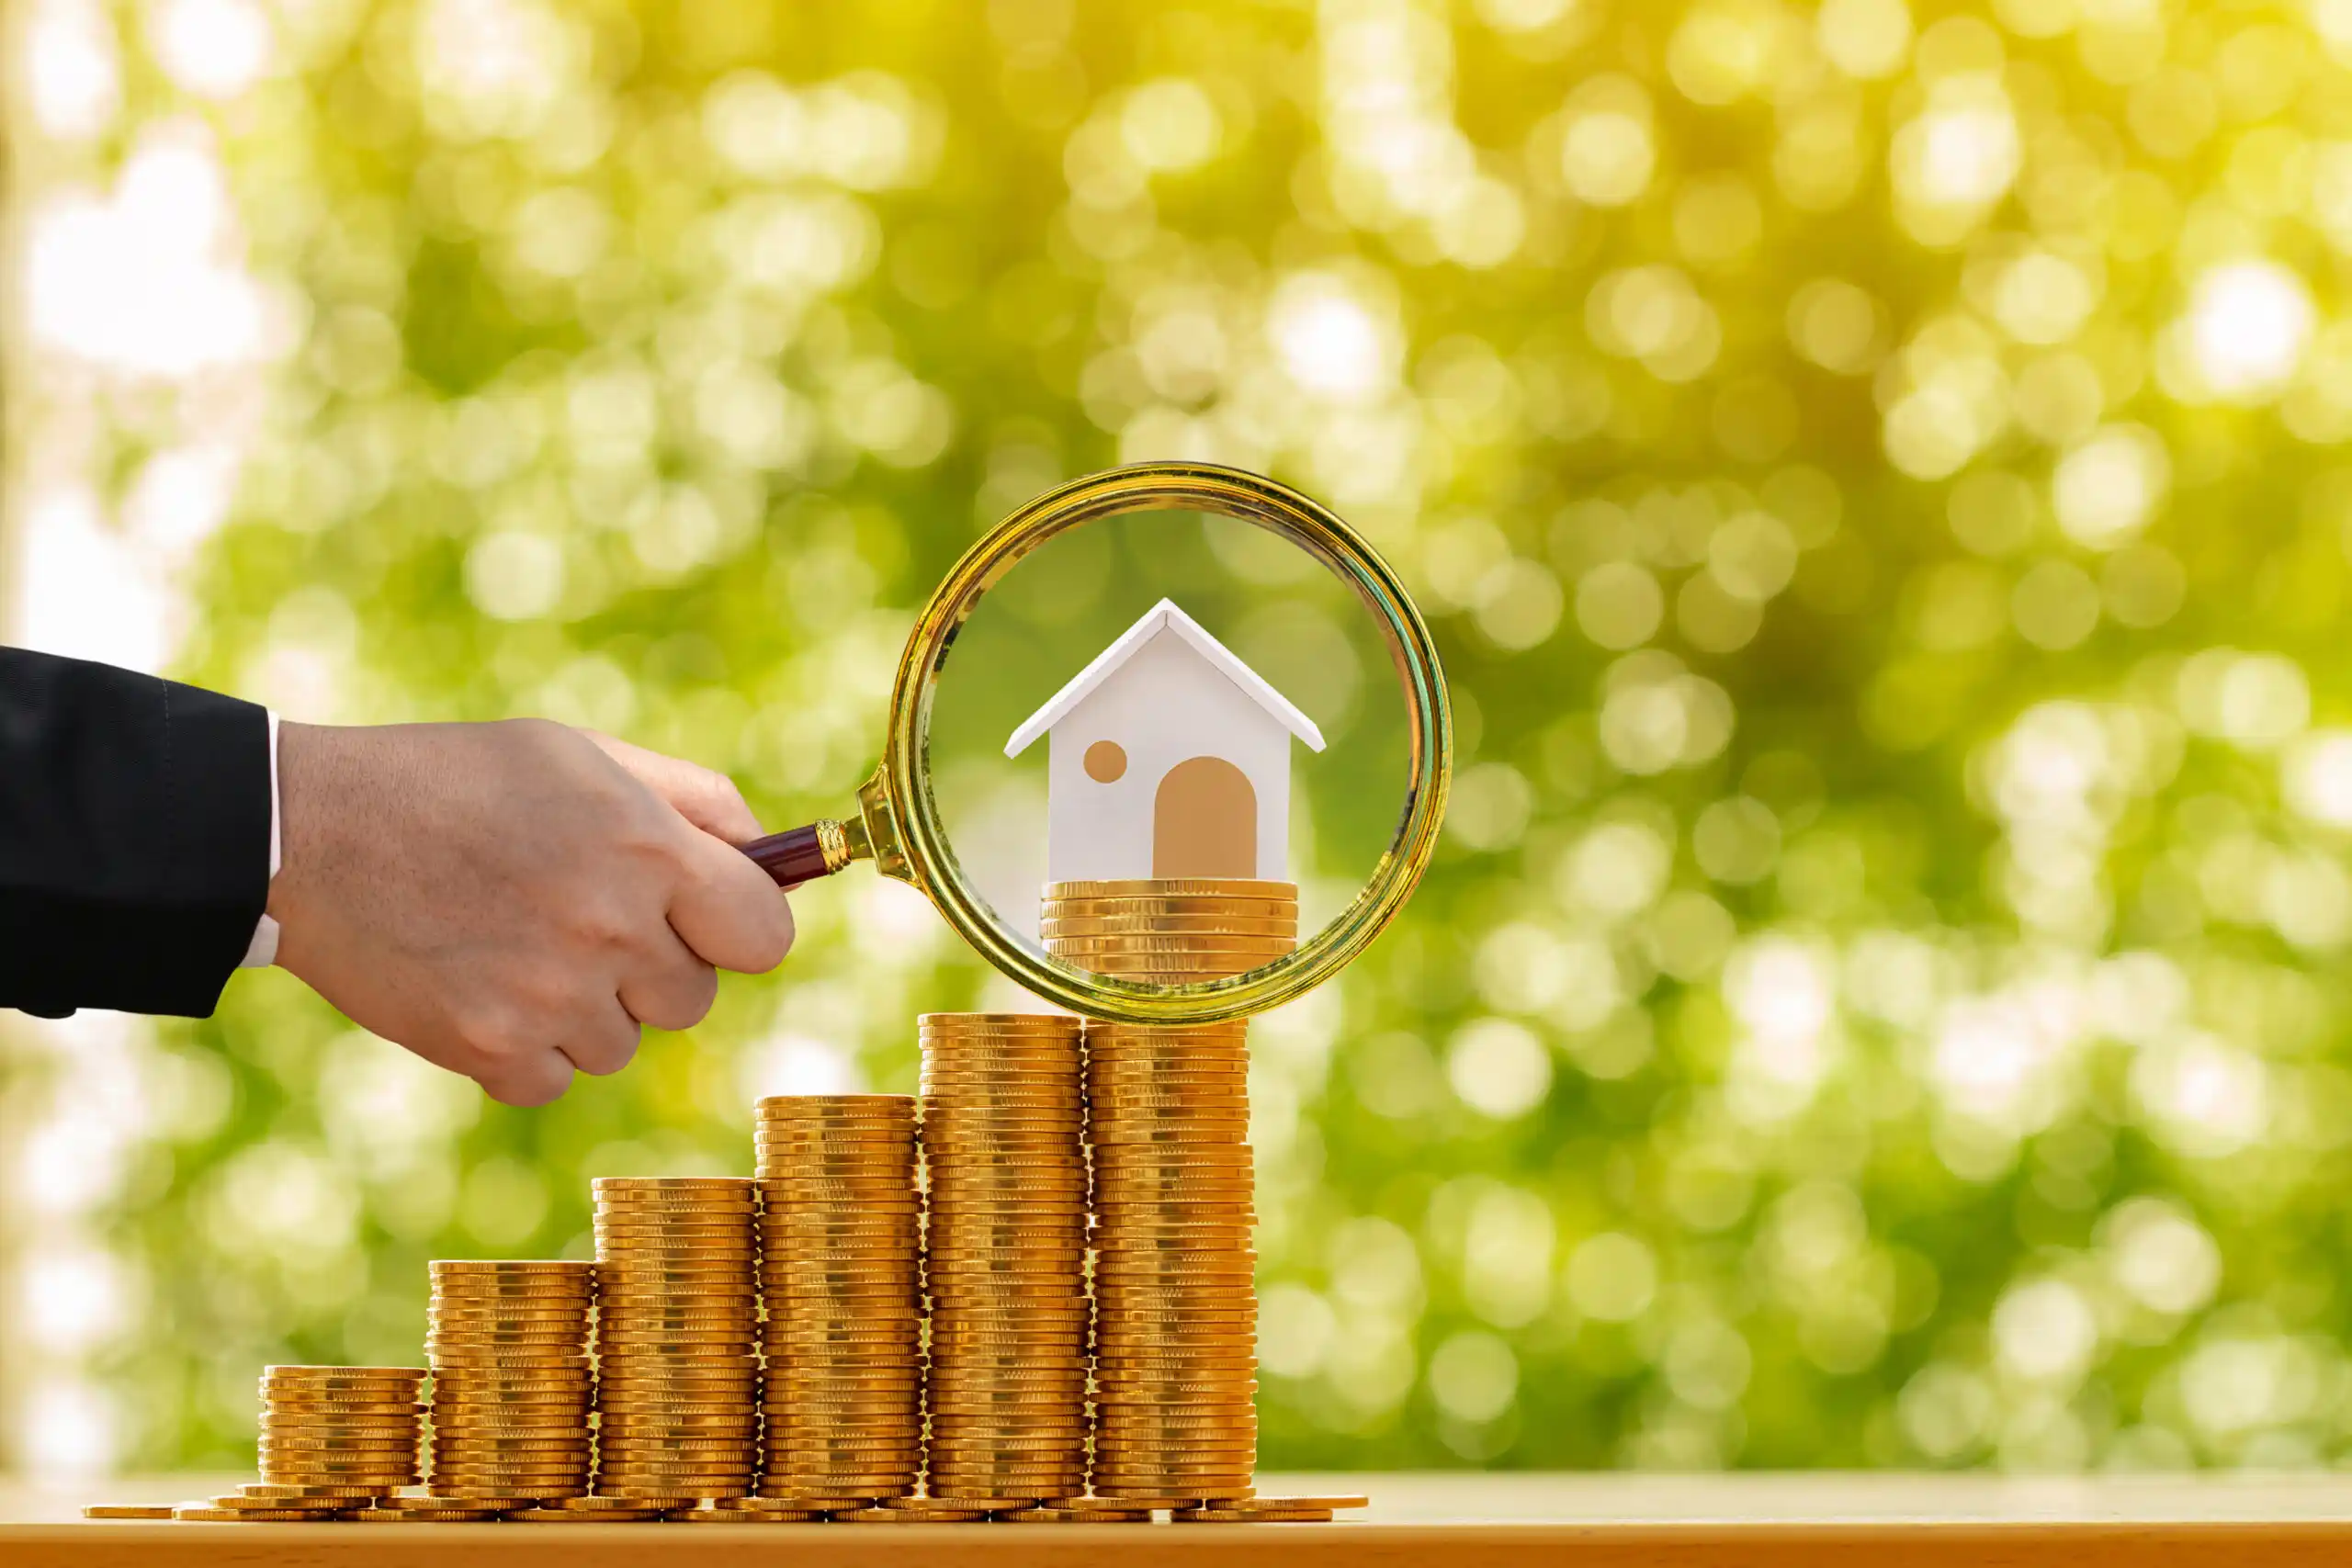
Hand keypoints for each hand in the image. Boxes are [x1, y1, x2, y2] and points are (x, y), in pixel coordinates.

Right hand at [268, 718, 792, 1104]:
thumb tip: (773, 858)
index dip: (740, 927)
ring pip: (624, 1042)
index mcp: (648, 849)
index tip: (707, 919)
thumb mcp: (585, 757)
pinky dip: (526, 1046)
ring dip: (586, 1006)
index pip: (765, 935)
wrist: (311, 832)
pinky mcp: (491, 1050)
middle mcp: (611, 930)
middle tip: (579, 917)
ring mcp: (551, 997)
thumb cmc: (460, 782)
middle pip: (694, 997)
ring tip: (515, 939)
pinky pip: (556, 1077)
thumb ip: (694, 802)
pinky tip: (480, 981)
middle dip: (653, 965)